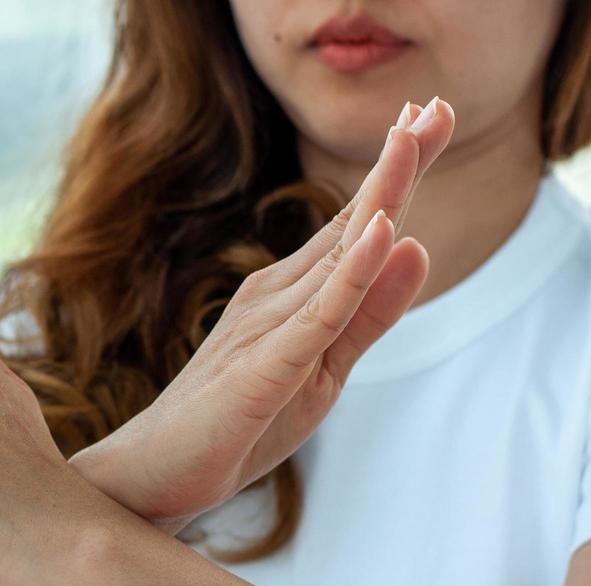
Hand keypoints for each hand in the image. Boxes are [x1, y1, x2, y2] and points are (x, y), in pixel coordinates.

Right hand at [66, 99, 455, 527]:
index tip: (431, 115)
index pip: (356, 227)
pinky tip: (383, 232)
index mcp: (290, 296)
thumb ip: (370, 315)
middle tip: (437, 103)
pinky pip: (317, 315)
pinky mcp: (260, 368)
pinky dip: (353, 273)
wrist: (152, 476)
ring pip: (339, 255)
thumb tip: (417, 245)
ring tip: (416, 136)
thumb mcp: (323, 372)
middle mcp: (274, 295)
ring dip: (381, 195)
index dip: (397, 174)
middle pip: (352, 223)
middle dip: (398, 163)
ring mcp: (264, 327)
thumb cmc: (235, 426)